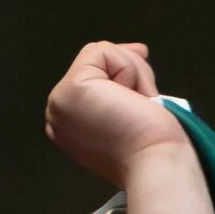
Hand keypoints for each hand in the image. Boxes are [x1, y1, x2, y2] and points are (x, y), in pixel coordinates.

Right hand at [44, 39, 187, 184]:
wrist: (156, 164)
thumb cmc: (154, 148)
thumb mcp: (132, 109)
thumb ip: (124, 83)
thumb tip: (138, 49)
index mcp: (70, 126)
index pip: (91, 79)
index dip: (121, 73)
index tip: (143, 87)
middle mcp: (58, 114)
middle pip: (93, 63)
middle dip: (129, 71)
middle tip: (145, 102)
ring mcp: (60, 102)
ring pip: (99, 55)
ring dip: (132, 72)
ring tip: (141, 105)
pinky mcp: (73, 89)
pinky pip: (103, 53)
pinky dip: (129, 69)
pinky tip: (134, 98)